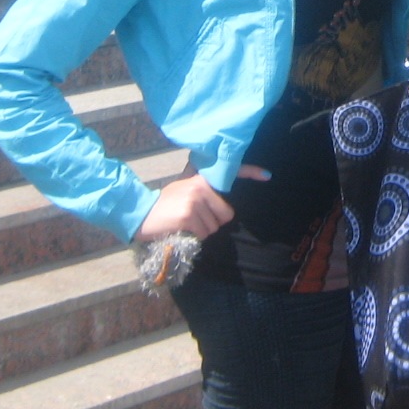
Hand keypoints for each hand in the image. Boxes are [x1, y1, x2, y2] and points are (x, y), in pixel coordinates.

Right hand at [134, 163, 268, 239]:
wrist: (141, 214)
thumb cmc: (165, 204)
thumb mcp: (184, 188)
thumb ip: (203, 189)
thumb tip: (221, 195)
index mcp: (202, 178)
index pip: (231, 172)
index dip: (251, 172)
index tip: (268, 175)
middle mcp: (200, 186)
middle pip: (226, 215)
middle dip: (213, 222)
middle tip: (193, 218)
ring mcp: (194, 200)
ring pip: (215, 227)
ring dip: (202, 231)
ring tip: (184, 223)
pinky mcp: (188, 215)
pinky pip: (204, 234)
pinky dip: (194, 237)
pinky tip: (181, 229)